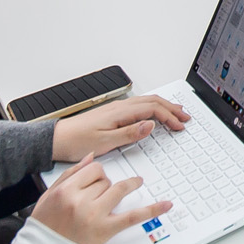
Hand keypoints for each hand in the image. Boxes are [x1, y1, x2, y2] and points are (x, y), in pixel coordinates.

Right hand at [30, 157, 163, 243]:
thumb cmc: (45, 225)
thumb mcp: (49, 194)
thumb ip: (71, 174)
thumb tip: (91, 157)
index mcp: (66, 190)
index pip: (94, 169)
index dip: (97, 174)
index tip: (96, 181)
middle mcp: (80, 201)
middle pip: (105, 180)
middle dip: (105, 186)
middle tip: (99, 197)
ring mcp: (95, 215)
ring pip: (118, 190)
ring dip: (127, 186)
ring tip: (136, 183)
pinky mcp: (106, 229)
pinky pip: (133, 216)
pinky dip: (151, 210)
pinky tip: (165, 205)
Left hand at [52, 94, 189, 161]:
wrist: (57, 139)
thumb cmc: (77, 141)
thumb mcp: (106, 142)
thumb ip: (130, 133)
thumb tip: (151, 124)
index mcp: (120, 112)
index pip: (152, 110)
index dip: (169, 117)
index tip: (180, 126)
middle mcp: (119, 107)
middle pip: (152, 102)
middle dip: (171, 108)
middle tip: (185, 117)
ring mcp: (116, 109)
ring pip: (146, 102)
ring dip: (164, 106)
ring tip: (176, 112)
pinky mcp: (112, 114)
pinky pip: (139, 106)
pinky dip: (152, 108)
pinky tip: (153, 114)